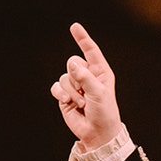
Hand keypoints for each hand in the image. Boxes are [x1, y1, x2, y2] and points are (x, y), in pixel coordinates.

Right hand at [51, 22, 123, 148]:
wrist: (97, 133)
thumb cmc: (104, 113)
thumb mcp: (99, 93)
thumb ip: (85, 77)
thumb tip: (72, 64)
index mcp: (100, 72)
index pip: (91, 51)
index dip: (82, 39)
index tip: (74, 27)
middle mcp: (87, 76)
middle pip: (72, 62)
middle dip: (76, 78)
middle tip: (86, 95)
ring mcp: (75, 86)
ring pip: (64, 77)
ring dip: (72, 92)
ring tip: (82, 104)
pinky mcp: (65, 96)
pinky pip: (56, 87)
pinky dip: (61, 94)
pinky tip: (68, 103)